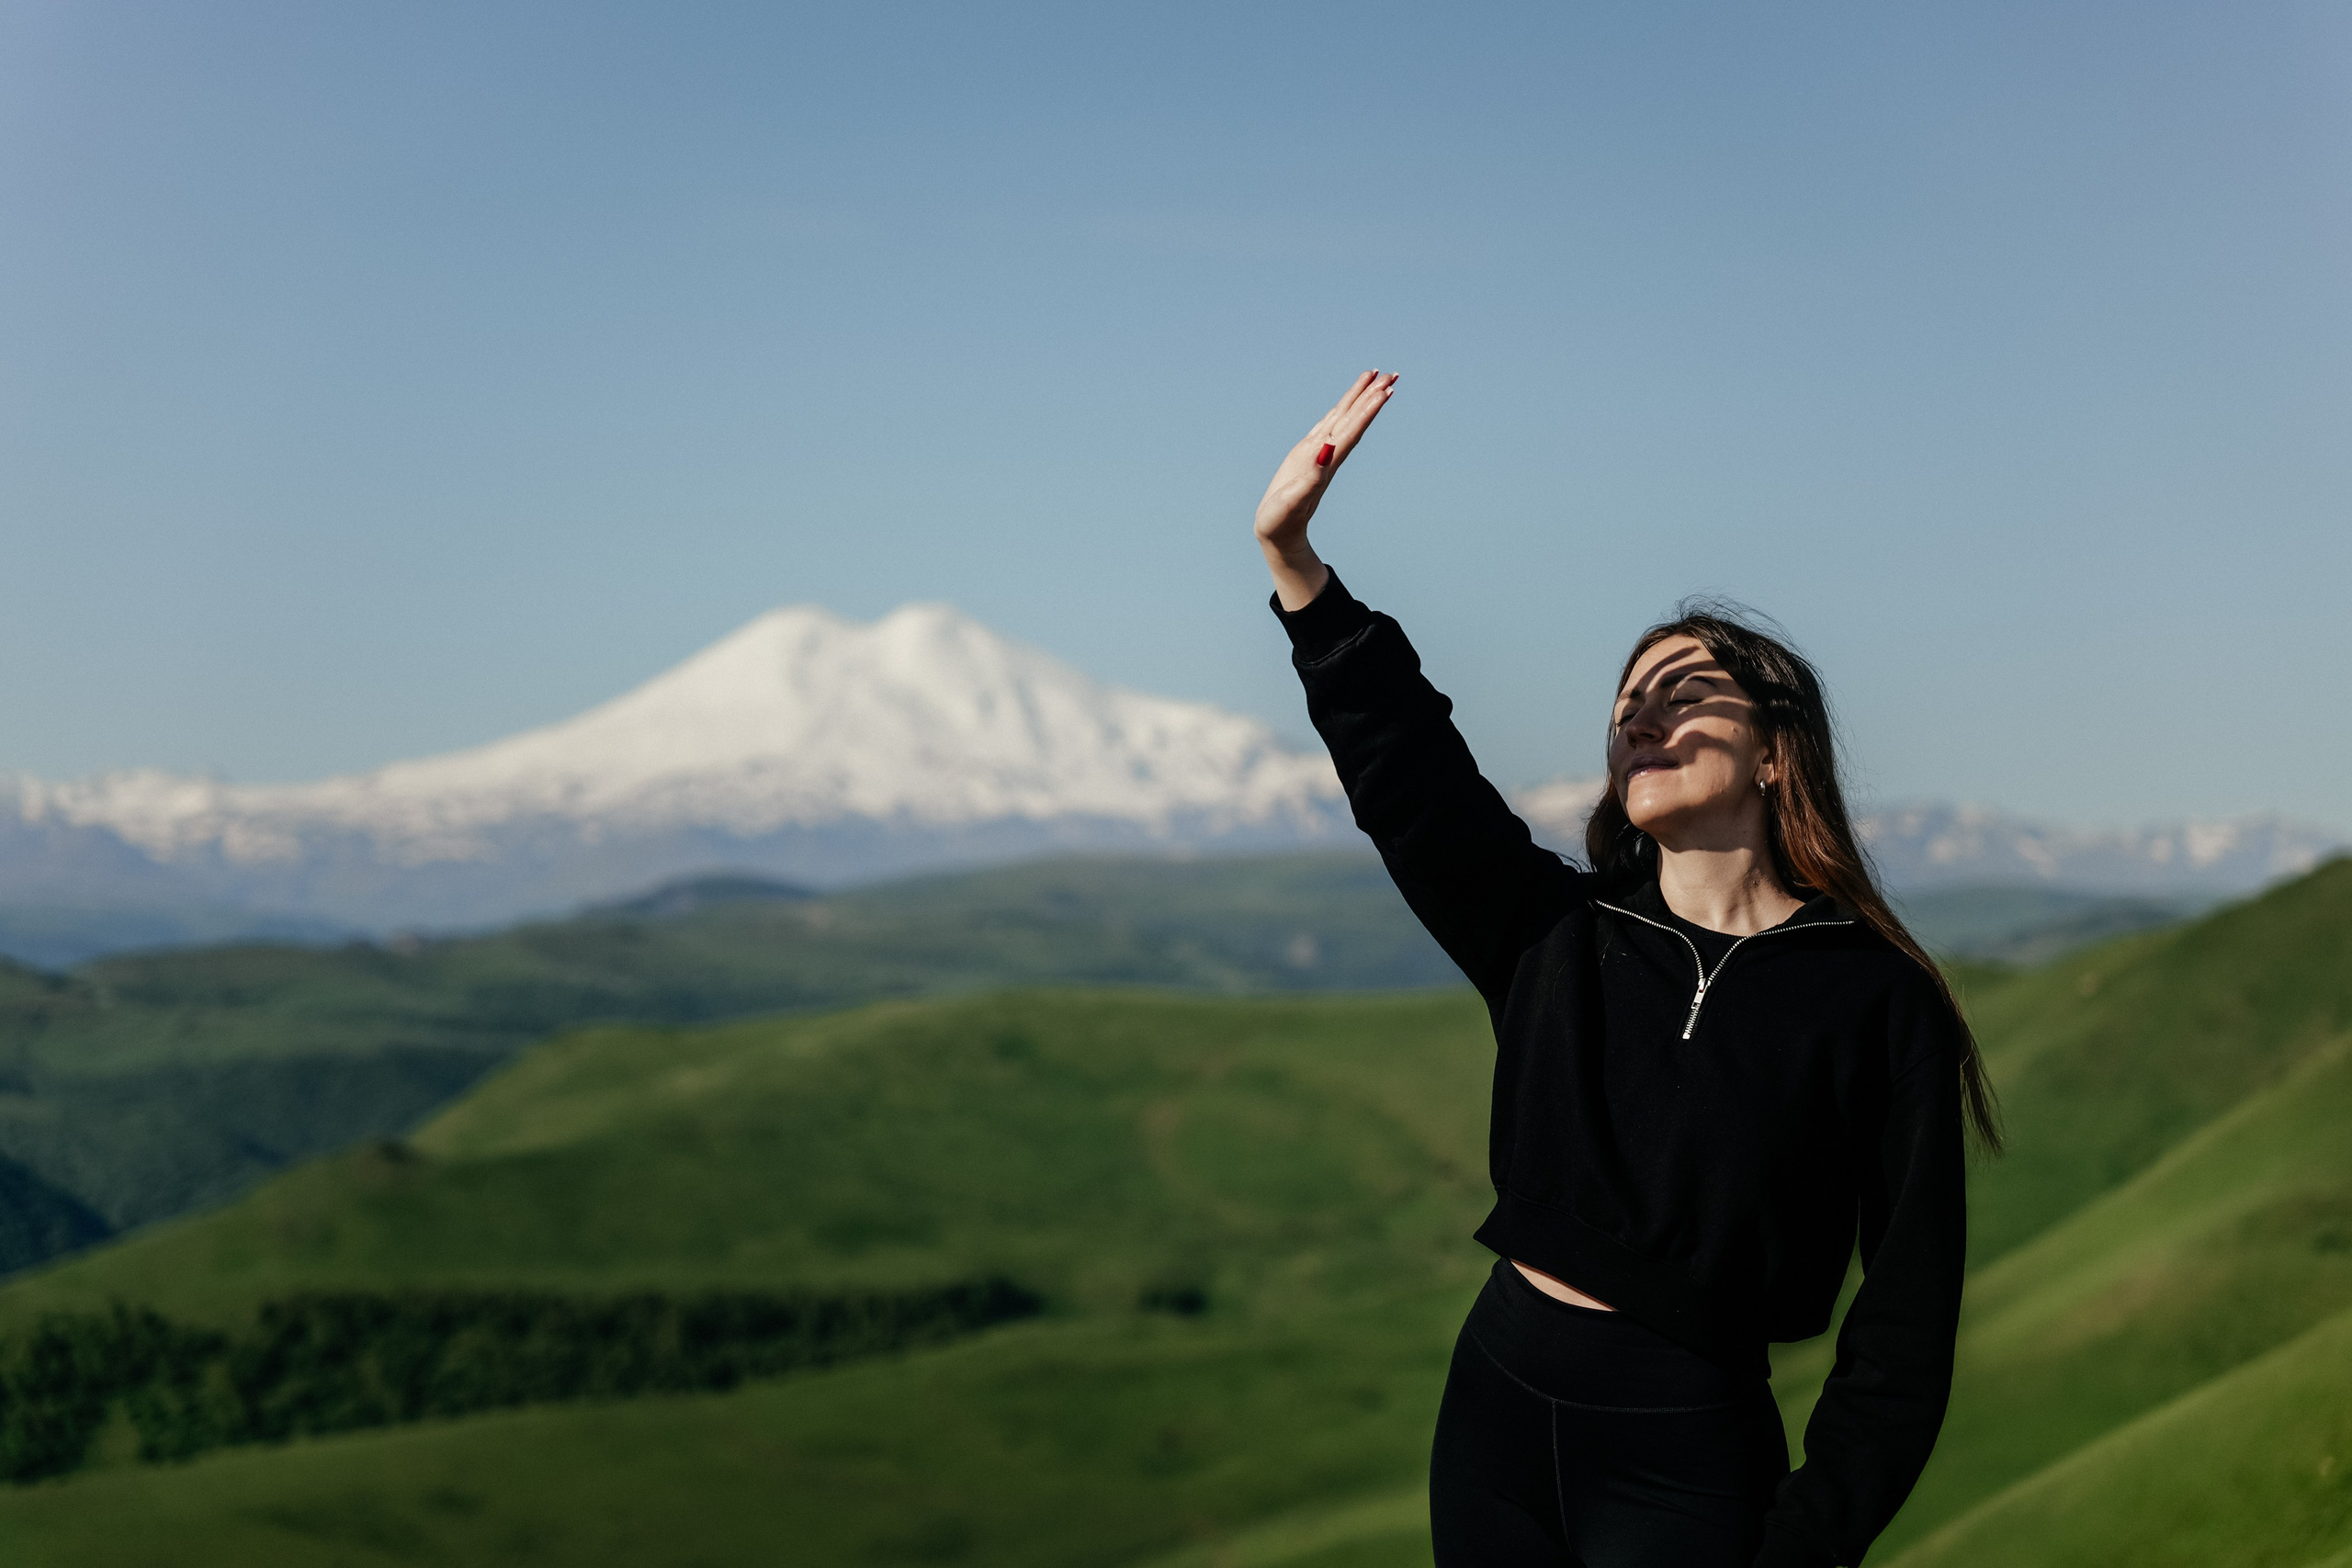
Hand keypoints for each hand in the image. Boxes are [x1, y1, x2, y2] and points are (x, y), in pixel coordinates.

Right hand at [1254, 370, 1398, 608]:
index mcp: (1325, 464)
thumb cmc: (1282, 522)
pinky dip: (1340, 409)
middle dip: (1372, 397)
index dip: (1367, 411)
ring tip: (1377, 376)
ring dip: (1361, 398)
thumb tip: (1327, 450)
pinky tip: (1348, 400)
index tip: (1384, 391)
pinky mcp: (1307, 453)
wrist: (1279, 534)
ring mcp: (1319, 453)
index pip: (1352, 432)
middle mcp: (1327, 455)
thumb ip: (1311, 477)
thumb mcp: (1293, 502)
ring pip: (1343, 419)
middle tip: (1393, 374)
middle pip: (1354, 420)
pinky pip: (1328, 425)